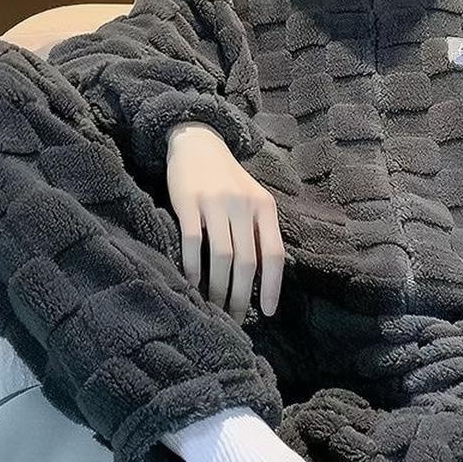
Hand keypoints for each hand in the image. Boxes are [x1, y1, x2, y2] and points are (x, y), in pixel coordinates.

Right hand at [166, 122, 283, 319]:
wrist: (198, 142)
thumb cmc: (228, 179)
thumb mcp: (253, 198)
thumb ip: (259, 230)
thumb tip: (264, 276)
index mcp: (265, 207)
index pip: (274, 254)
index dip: (273, 287)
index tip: (267, 313)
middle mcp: (243, 205)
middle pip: (247, 262)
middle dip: (242, 296)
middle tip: (234, 320)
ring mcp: (216, 204)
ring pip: (222, 257)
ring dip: (218, 289)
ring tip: (214, 309)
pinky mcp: (188, 202)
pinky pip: (193, 243)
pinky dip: (193, 268)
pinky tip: (191, 285)